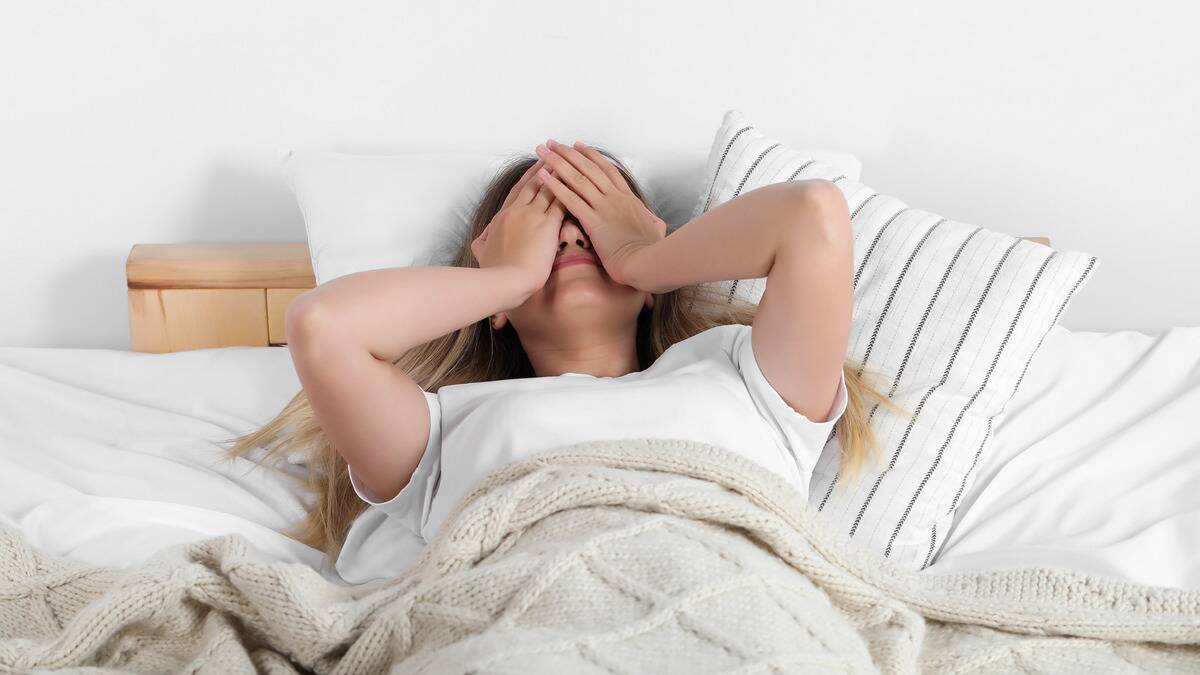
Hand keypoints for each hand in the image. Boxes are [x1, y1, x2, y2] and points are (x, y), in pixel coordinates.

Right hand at [471, 158, 567, 298]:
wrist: (503, 280)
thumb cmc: (493, 271)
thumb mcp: (481, 252)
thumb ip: (482, 242)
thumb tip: (481, 240)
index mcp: (502, 217)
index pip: (517, 191)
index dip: (528, 178)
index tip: (536, 167)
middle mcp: (517, 211)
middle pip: (533, 184)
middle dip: (545, 169)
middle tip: (554, 156)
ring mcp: (532, 217)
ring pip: (548, 189)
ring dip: (559, 176)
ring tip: (568, 164)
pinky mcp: (547, 226)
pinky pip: (561, 204)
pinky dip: (569, 193)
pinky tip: (579, 186)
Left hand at [533, 139, 666, 287]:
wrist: (647, 262)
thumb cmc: (651, 251)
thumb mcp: (655, 231)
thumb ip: (652, 222)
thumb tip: (655, 223)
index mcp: (629, 199)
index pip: (607, 170)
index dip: (591, 156)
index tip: (578, 146)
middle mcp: (615, 198)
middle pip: (589, 168)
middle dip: (568, 153)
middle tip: (553, 143)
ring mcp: (604, 207)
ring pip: (578, 178)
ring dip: (558, 163)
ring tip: (543, 152)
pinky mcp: (593, 221)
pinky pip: (571, 199)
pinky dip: (555, 185)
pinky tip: (543, 176)